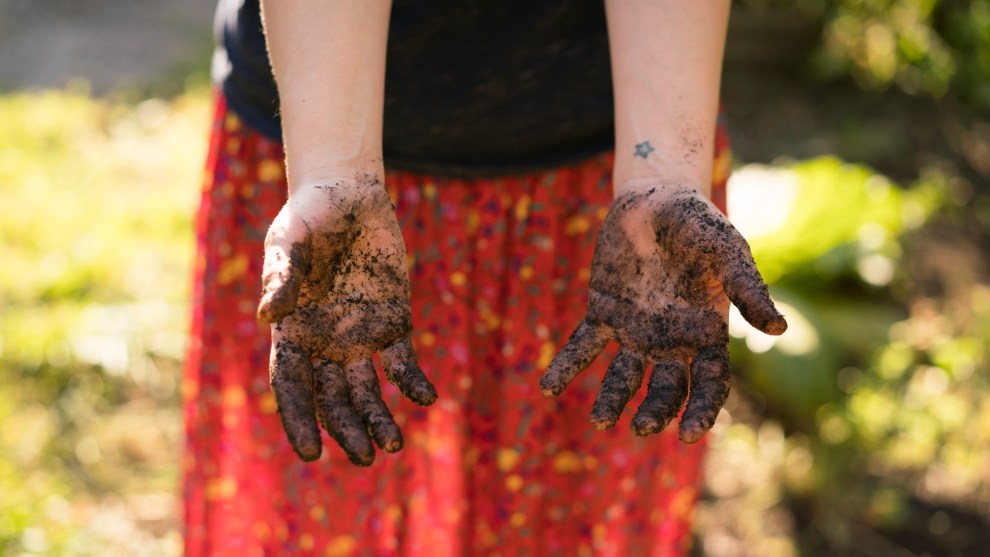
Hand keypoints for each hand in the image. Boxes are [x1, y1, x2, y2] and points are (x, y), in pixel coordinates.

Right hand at [258, 173, 436, 464]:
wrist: (350, 194)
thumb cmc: (310, 215)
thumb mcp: (290, 238)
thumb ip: (282, 274)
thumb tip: (270, 316)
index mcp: (292, 330)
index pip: (291, 387)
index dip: (299, 420)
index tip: (311, 454)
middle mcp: (324, 342)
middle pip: (333, 399)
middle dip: (345, 430)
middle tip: (363, 459)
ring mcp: (359, 335)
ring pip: (367, 390)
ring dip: (378, 419)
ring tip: (393, 447)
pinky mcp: (393, 321)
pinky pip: (402, 361)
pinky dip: (413, 382)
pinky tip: (426, 397)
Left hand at [540, 185, 785, 442]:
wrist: (655, 197)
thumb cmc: (699, 225)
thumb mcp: (728, 252)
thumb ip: (748, 289)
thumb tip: (779, 330)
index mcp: (707, 334)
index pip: (709, 384)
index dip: (701, 411)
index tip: (688, 435)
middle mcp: (672, 341)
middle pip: (666, 389)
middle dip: (655, 412)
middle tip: (641, 427)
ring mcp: (635, 331)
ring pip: (624, 376)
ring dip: (611, 400)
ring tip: (599, 421)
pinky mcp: (603, 314)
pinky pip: (583, 346)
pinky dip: (565, 367)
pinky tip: (547, 387)